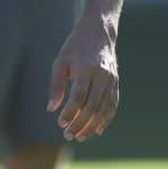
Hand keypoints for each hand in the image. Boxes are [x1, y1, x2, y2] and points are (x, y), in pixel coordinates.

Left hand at [47, 19, 119, 141]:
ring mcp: (112, 80)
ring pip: (105, 109)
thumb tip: (51, 109)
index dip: (70, 113)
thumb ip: (56, 85)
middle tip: (69, 135)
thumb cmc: (75, 47)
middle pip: (93, 106)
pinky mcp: (116, 83)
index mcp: (87, 69)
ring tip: (81, 136)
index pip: (79, 97)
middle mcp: (102, 76)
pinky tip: (97, 130)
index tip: (61, 123)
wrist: (99, 32)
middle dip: (81, 124)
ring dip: (93, 125)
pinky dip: (106, 119)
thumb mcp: (60, 62)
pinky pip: (113, 105)